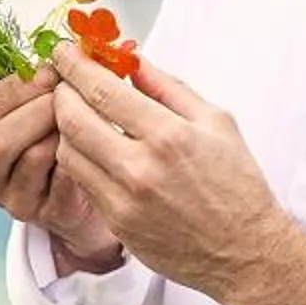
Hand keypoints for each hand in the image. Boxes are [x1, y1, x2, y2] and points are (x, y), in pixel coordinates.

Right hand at [0, 67, 118, 266]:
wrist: (89, 185)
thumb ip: (36, 81)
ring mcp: (13, 200)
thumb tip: (61, 50)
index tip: (49, 71)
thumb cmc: (58, 136)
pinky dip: (80, 154)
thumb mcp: (37, 105)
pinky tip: (94, 143)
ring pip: (33, 157)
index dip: (14, 88)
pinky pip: (64, 178)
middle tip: (69, 93)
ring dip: (62, 130)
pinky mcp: (46, 215)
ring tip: (85, 116)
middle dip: (38, 109)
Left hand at [51, 45, 305, 304]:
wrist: (244, 251)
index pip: (102, 91)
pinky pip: (82, 182)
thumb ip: (170, 88)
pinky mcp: (117, 224)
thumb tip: (133, 62)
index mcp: (169, 135)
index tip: (66, 53)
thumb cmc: (237, 185)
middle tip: (65, 81)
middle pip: (71, 119)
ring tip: (80, 116)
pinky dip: (80, 159)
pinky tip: (94, 149)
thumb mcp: (217, 122)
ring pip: (68, 152)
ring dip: (66, 128)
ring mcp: (124, 200)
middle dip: (61, 92)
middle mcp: (141, 168)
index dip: (75, 66)